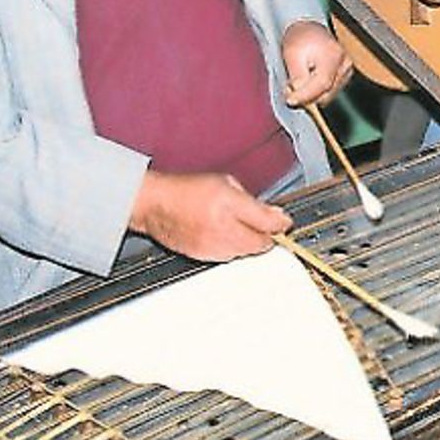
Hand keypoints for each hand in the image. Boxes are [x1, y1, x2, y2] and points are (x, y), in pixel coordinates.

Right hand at [129, 171, 290, 261]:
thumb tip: (273, 213)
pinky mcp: (202, 256)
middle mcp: (220, 227)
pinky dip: (236, 249)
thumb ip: (252, 199)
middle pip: (260, 243)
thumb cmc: (186, 190)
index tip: (284, 221)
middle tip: (267, 227)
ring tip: (244, 229)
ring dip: (252, 244)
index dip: (281, 223)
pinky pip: (230, 257)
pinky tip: (229, 236)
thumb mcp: (225, 183)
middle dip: (268, 235)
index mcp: (227, 203)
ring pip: (246, 253)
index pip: (267, 222)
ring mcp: (210, 244)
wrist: (155, 204)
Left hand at [280, 21, 351, 106]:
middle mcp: (345, 63)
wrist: (309, 29)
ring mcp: (347, 69)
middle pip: (327, 92)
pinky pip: (331, 91)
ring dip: (312, 94)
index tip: (290, 100)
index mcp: (334, 55)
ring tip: (298, 82)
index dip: (306, 95)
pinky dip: (318, 91)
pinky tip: (308, 81)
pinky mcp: (346, 74)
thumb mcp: (292, 54)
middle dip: (306, 95)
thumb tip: (298, 98)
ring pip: (328, 94)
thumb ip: (297, 78)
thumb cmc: (300, 38)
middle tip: (289, 89)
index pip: (322, 84)